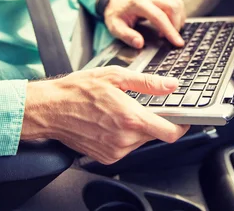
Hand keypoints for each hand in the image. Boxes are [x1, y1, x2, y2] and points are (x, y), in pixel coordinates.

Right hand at [21, 67, 189, 164]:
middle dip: (154, 120)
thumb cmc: (78, 91)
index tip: (183, 118)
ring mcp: (115, 151)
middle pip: (156, 135)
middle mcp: (124, 139)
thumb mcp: (116, 77)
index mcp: (131, 119)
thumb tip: (172, 85)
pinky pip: (126, 147)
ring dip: (138, 127)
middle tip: (141, 104)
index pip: (170, 132)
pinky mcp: (106, 157)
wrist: (50, 109)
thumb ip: (148, 83)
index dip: (182, 125)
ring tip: (119, 111)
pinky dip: (124, 135)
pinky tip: (110, 121)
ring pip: (141, 141)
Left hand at [104, 0, 185, 48]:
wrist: (114, 3)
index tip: (177, 42)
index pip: (159, 16)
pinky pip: (176, 5)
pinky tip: (169, 26)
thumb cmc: (115, 15)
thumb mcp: (115, 27)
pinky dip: (177, 16)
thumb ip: (126, 35)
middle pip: (172, 7)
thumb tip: (140, 43)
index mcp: (138, 4)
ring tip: (169, 32)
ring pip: (177, 4)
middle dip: (176, 25)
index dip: (169, 30)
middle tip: (170, 39)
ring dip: (178, 20)